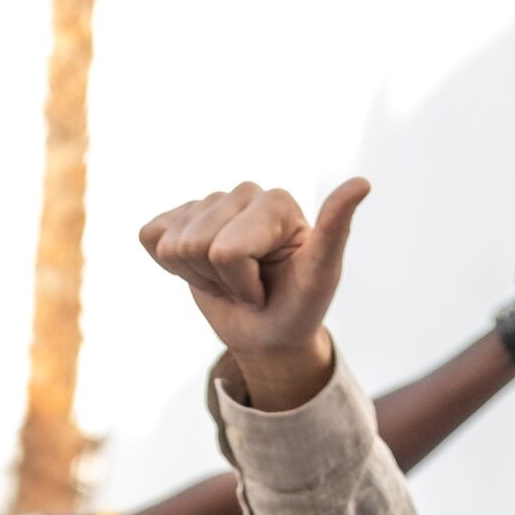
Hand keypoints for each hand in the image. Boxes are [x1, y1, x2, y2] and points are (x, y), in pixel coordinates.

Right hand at [135, 177, 371, 412]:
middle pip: (197, 245)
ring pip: (173, 246)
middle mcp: (244, 192)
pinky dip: (170, 267)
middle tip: (248, 287)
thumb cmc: (298, 305)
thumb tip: (363, 182)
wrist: (269, 331)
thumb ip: (336, 229)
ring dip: (199, 276)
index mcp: (277, 201)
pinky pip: (151, 238)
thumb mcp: (321, 275)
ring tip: (230, 280)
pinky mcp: (178, 217)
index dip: (244, 284)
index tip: (268, 289)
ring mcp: (209, 202)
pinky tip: (203, 269)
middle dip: (220, 280)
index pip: (228, 251)